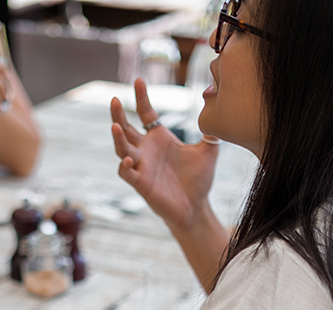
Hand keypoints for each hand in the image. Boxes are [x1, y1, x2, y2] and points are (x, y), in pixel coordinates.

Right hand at [111, 78, 218, 231]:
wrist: (196, 207)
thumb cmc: (199, 180)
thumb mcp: (208, 150)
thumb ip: (210, 130)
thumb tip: (218, 105)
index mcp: (159, 138)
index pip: (145, 113)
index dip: (141, 97)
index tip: (138, 80)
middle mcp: (146, 150)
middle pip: (126, 128)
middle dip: (118, 114)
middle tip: (114, 99)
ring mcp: (141, 167)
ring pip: (121, 149)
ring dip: (117, 138)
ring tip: (115, 125)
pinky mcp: (140, 184)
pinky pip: (127, 174)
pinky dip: (124, 167)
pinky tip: (127, 160)